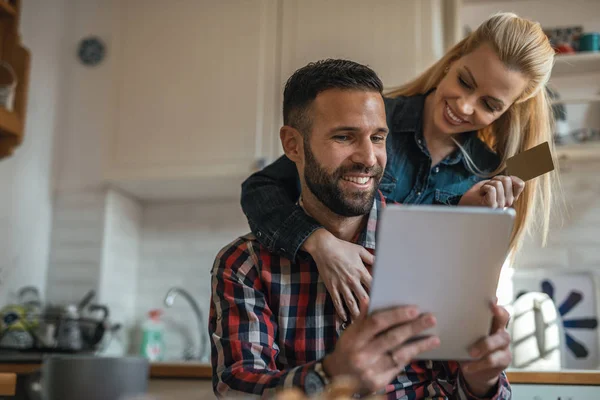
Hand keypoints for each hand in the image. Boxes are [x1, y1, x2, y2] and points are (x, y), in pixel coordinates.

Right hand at [303, 229, 373, 320]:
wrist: (324, 247)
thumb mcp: (359, 250)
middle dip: (370, 309)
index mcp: (361, 271)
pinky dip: (341, 311)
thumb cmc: (342, 247)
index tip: (385, 303)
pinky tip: (344, 318)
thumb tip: (382, 262)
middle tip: (376, 319)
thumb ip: (371, 258)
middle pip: (364, 298)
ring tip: (361, 324)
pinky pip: (337, 302)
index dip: (380, 295)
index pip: (374, 286)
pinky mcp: (332, 287)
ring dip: (356, 314)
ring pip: (351, 303)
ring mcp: (341, 285)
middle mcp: (352, 280)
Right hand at [323, 300, 440, 392]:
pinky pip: (398, 367)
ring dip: (419, 346)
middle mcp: (361, 355)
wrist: (336, 377)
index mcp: (353, 339)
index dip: (396, 315)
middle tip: (430, 319)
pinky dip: (409, 357)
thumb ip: (362, 318)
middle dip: (413, 327)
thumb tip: (368, 300)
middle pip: (392, 338)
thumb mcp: (349, 333)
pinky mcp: (378, 382)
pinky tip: (420, 350)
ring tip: (434, 338)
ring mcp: (370, 371)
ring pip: (399, 355)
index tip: (414, 309)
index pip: (376, 323)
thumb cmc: (347, 349)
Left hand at [459, 175, 524, 207]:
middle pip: (507, 180)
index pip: (520, 184)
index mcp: (509, 199)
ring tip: (482, 193)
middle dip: (494, 180)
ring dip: (487, 185)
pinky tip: (480, 195)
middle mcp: (507, 204)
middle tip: (486, 189)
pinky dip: (483, 188)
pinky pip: (492, 188)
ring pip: (498, 183)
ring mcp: (500, 206)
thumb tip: (511, 177)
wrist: (462, 208)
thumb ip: (504, 182)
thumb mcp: (491, 186)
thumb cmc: (475, 197)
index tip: (497, 182)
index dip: (508, 177)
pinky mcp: (492, 205)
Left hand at [460, 301, 511, 396]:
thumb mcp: (465, 334)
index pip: (498, 310)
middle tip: (488, 314)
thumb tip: (441, 314)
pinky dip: (477, 364)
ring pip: (498, 342)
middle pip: (503, 320)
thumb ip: (460, 324)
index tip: (491, 302)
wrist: (476, 370)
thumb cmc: (467, 346)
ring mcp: (503, 345)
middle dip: (497, 315)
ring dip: (483, 346)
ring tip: (471, 352)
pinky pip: (492, 360)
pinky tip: (466, 367)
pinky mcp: (503, 360)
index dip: (497, 306)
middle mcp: (500, 330)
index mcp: (491, 321)